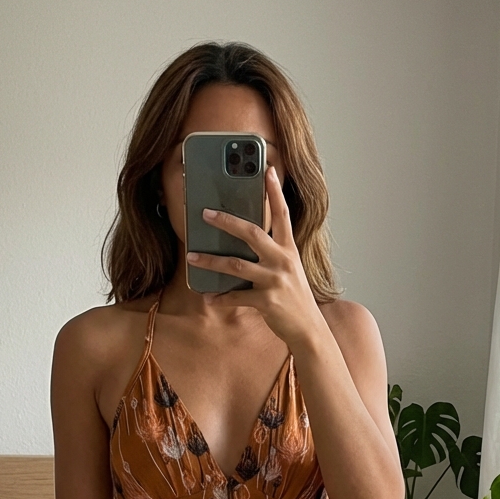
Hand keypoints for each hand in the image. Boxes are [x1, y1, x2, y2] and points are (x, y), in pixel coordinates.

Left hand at [186, 165, 324, 350]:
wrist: (308, 328)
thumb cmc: (294, 297)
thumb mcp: (288, 269)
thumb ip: (272, 253)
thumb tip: (242, 241)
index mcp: (289, 249)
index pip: (282, 214)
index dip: (275, 192)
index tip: (268, 170)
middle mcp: (283, 261)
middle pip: (252, 233)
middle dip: (226, 221)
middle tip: (205, 213)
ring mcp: (275, 281)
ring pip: (236, 265)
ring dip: (211, 261)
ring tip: (191, 256)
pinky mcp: (267, 301)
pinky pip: (237, 296)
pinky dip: (221, 297)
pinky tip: (209, 296)